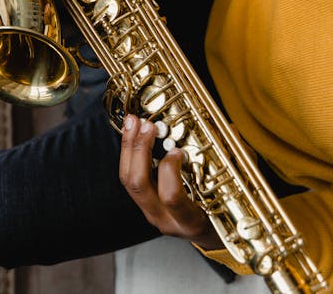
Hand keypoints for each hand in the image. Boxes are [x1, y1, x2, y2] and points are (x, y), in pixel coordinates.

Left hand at [119, 115, 222, 249]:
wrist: (213, 239)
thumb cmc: (226, 219)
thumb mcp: (234, 197)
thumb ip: (234, 165)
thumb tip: (229, 129)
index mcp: (189, 222)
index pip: (171, 198)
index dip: (170, 171)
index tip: (177, 151)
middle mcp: (164, 219)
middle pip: (139, 186)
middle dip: (139, 151)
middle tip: (146, 125)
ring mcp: (149, 211)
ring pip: (127, 180)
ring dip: (128, 147)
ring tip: (132, 121)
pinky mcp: (142, 202)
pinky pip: (128, 177)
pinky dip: (128, 153)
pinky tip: (131, 132)